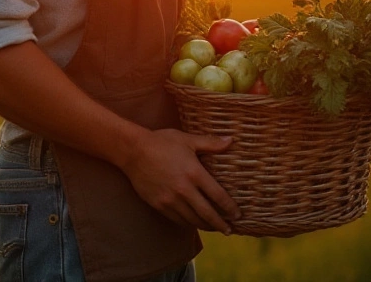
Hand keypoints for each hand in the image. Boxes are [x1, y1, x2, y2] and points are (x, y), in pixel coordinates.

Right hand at [118, 129, 240, 233]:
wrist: (132, 150)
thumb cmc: (161, 142)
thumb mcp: (187, 140)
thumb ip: (210, 143)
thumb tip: (231, 141)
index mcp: (194, 173)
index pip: (218, 196)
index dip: (229, 208)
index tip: (237, 215)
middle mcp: (184, 190)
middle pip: (207, 213)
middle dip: (220, 224)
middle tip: (229, 230)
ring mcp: (170, 199)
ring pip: (192, 220)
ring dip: (205, 226)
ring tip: (214, 228)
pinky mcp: (159, 204)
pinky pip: (177, 219)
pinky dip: (188, 223)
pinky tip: (194, 223)